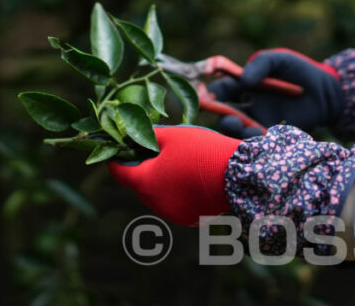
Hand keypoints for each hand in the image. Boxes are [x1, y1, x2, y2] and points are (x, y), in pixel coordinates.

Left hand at [108, 126, 240, 225]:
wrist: (238, 174)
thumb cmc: (201, 151)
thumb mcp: (172, 135)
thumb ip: (147, 136)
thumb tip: (132, 135)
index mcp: (145, 183)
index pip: (119, 173)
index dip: (116, 159)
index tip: (118, 149)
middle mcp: (155, 204)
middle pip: (140, 185)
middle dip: (142, 169)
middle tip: (152, 152)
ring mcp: (173, 214)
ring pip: (157, 196)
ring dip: (160, 182)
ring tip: (176, 164)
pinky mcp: (190, 220)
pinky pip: (174, 204)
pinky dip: (176, 192)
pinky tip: (189, 178)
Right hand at [208, 48, 342, 137]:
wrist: (328, 93)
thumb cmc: (300, 71)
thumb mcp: (279, 60)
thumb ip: (261, 64)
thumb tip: (244, 80)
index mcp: (243, 85)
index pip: (219, 89)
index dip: (209, 90)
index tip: (206, 93)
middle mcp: (246, 106)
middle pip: (223, 114)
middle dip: (221, 117)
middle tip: (228, 117)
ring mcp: (258, 122)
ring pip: (236, 132)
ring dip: (237, 132)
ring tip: (249, 128)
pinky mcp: (271, 136)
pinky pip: (255, 142)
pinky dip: (254, 142)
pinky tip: (262, 138)